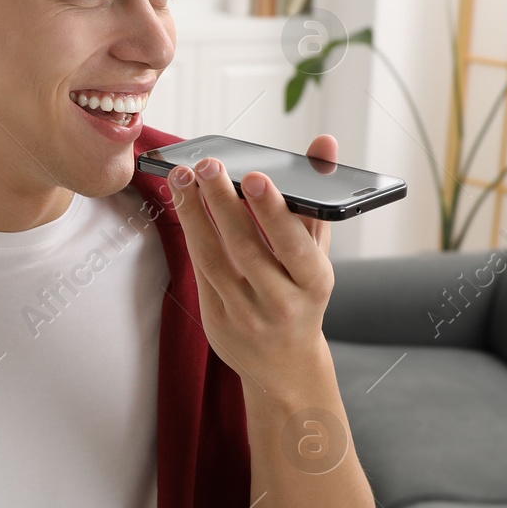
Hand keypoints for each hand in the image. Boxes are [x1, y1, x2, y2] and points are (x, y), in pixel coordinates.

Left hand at [166, 134, 337, 389]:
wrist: (285, 365)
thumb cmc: (303, 294)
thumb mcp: (317, 252)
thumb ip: (317, 196)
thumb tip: (324, 142)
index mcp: (314, 284)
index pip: (294, 246)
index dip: (274, 212)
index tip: (257, 177)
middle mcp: (280, 303)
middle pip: (246, 248)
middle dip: (224, 202)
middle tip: (207, 164)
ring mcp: (245, 315)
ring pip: (213, 258)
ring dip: (194, 213)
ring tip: (182, 176)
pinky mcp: (216, 320)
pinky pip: (199, 270)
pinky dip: (191, 233)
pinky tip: (183, 202)